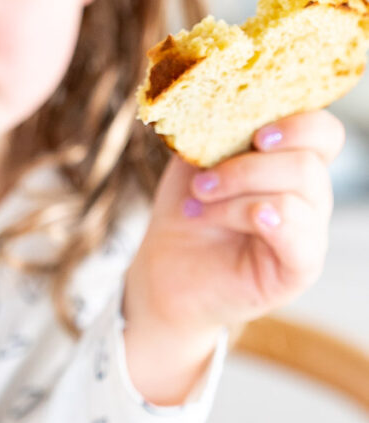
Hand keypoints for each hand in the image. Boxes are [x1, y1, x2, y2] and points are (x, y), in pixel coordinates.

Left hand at [123, 110, 344, 403]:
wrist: (162, 274)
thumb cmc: (185, 214)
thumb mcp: (198, 159)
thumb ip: (221, 125)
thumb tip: (230, 87)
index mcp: (291, 164)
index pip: (322, 133)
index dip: (298, 122)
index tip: (254, 133)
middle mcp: (308, 198)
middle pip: (309, 160)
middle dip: (250, 165)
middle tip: (203, 182)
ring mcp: (306, 235)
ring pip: (299, 192)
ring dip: (241, 194)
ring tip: (198, 206)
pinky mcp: (298, 271)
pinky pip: (301, 235)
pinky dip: (270, 218)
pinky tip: (250, 218)